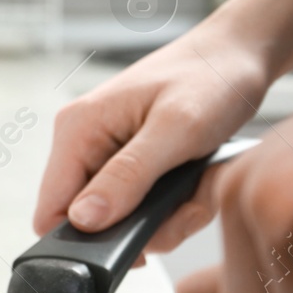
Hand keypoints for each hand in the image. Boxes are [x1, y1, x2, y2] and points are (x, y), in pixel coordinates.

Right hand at [35, 30, 270, 254]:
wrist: (241, 52)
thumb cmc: (212, 77)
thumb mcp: (175, 129)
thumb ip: (127, 176)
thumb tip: (83, 220)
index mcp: (79, 129)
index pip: (51, 211)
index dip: (88, 240)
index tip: (140, 240)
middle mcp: (85, 142)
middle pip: (96, 224)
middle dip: (147, 227)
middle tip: (190, 205)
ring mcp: (109, 153)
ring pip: (126, 220)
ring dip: (171, 216)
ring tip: (203, 186)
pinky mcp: (133, 161)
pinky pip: (146, 206)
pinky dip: (180, 204)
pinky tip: (202, 181)